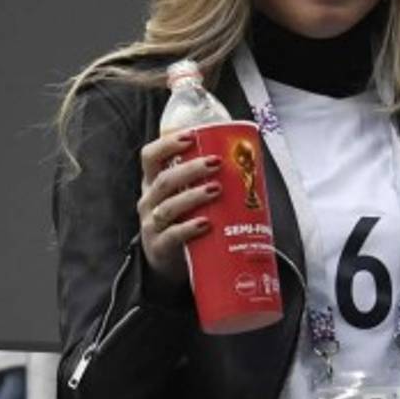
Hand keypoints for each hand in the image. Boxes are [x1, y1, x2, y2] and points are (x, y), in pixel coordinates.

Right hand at [138, 132, 221, 284]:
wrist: (171, 263)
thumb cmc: (184, 220)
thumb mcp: (187, 197)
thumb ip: (206, 179)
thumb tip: (250, 159)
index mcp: (154, 183)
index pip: (151, 157)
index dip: (167, 144)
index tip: (191, 136)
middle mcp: (149, 201)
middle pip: (164, 180)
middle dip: (191, 169)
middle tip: (217, 163)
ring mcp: (152, 225)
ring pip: (168, 207)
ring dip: (193, 196)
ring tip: (217, 189)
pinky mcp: (159, 247)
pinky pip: (172, 236)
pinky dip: (189, 228)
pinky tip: (205, 223)